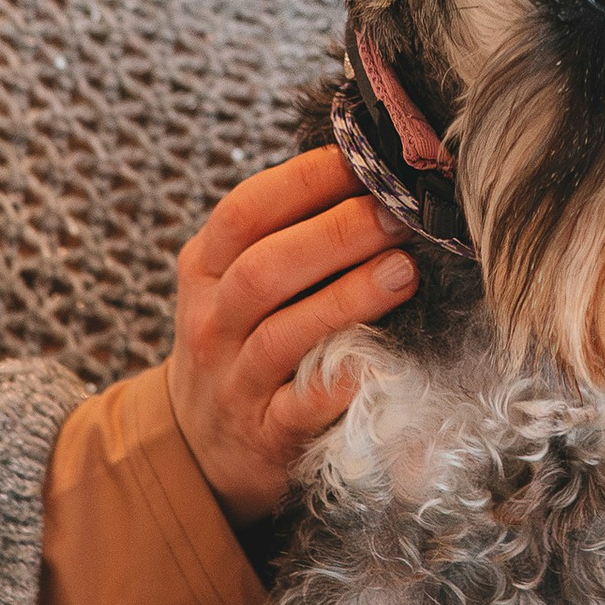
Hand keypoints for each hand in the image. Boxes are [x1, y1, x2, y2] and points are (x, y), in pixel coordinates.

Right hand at [168, 148, 415, 525]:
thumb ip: (286, 233)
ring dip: (347, 297)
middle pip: (265, 268)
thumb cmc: (241, 341)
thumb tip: (373, 173)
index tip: (366, 161)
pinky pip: (302, 407)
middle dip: (336, 233)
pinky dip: (340, 382)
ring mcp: (235, 381)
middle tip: (398, 214)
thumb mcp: (236, 280)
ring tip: (403, 270)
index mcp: (205, 269)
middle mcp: (212, 322)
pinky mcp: (266, 434)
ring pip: (282, 334)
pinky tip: (381, 359)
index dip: (306, 181)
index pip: (244, 212)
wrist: (201, 443)